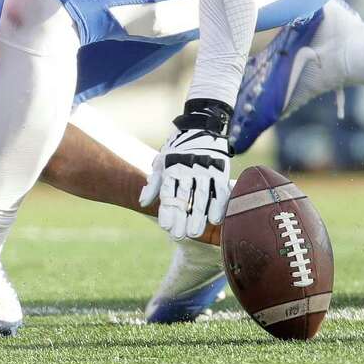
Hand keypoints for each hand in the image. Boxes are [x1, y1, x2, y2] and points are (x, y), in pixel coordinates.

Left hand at [139, 99, 231, 240]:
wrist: (200, 128)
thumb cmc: (177, 150)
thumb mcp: (161, 162)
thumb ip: (154, 183)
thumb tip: (142, 202)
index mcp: (172, 169)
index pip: (169, 193)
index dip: (167, 210)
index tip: (165, 226)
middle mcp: (188, 171)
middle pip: (185, 198)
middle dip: (182, 218)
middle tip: (179, 236)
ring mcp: (205, 171)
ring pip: (202, 197)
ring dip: (199, 216)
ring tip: (195, 233)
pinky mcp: (221, 172)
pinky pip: (221, 191)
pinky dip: (219, 205)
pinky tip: (216, 220)